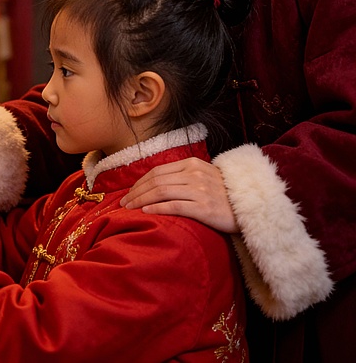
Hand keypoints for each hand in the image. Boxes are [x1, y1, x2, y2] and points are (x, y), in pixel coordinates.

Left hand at [120, 157, 238, 233]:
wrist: (251, 208)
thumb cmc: (224, 195)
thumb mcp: (204, 177)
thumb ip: (184, 176)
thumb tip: (157, 183)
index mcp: (192, 164)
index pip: (158, 171)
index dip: (140, 182)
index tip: (129, 192)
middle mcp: (194, 174)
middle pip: (156, 181)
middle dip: (136, 192)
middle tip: (123, 203)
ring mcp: (199, 190)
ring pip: (161, 192)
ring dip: (141, 200)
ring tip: (130, 209)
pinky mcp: (203, 208)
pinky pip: (174, 206)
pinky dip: (157, 208)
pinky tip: (146, 212)